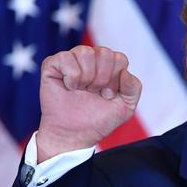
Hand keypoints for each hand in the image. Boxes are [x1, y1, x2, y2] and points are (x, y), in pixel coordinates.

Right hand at [36, 46, 141, 162]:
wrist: (74, 135)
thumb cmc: (98, 119)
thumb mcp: (126, 107)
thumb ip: (134, 88)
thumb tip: (125, 71)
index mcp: (109, 66)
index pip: (120, 58)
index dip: (115, 79)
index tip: (107, 95)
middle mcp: (91, 59)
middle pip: (104, 53)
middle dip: (102, 78)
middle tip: (94, 93)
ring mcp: (72, 60)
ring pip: (85, 52)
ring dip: (86, 77)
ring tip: (82, 90)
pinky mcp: (53, 64)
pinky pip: (65, 57)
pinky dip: (71, 76)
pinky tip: (69, 87)